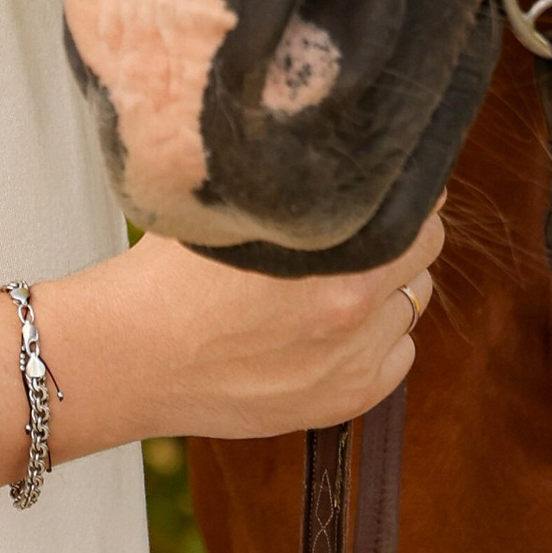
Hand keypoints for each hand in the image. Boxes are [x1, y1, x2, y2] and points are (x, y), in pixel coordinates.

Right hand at [42, 214, 443, 455]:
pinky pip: (398, 356)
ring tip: (334, 282)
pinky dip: (377, 340)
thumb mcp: (232, 204)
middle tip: (358, 230)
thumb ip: (294, 182)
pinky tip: (330, 329)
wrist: (127, 358)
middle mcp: (354, 306)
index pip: (418, 205)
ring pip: (412, 303)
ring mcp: (352, 360)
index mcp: (334, 248)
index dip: (399, 189)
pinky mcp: (344, 401)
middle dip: (399, 235)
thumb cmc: (167, 274)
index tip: (377, 184)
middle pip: (425, 251)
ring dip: (388, 288)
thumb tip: (342, 151)